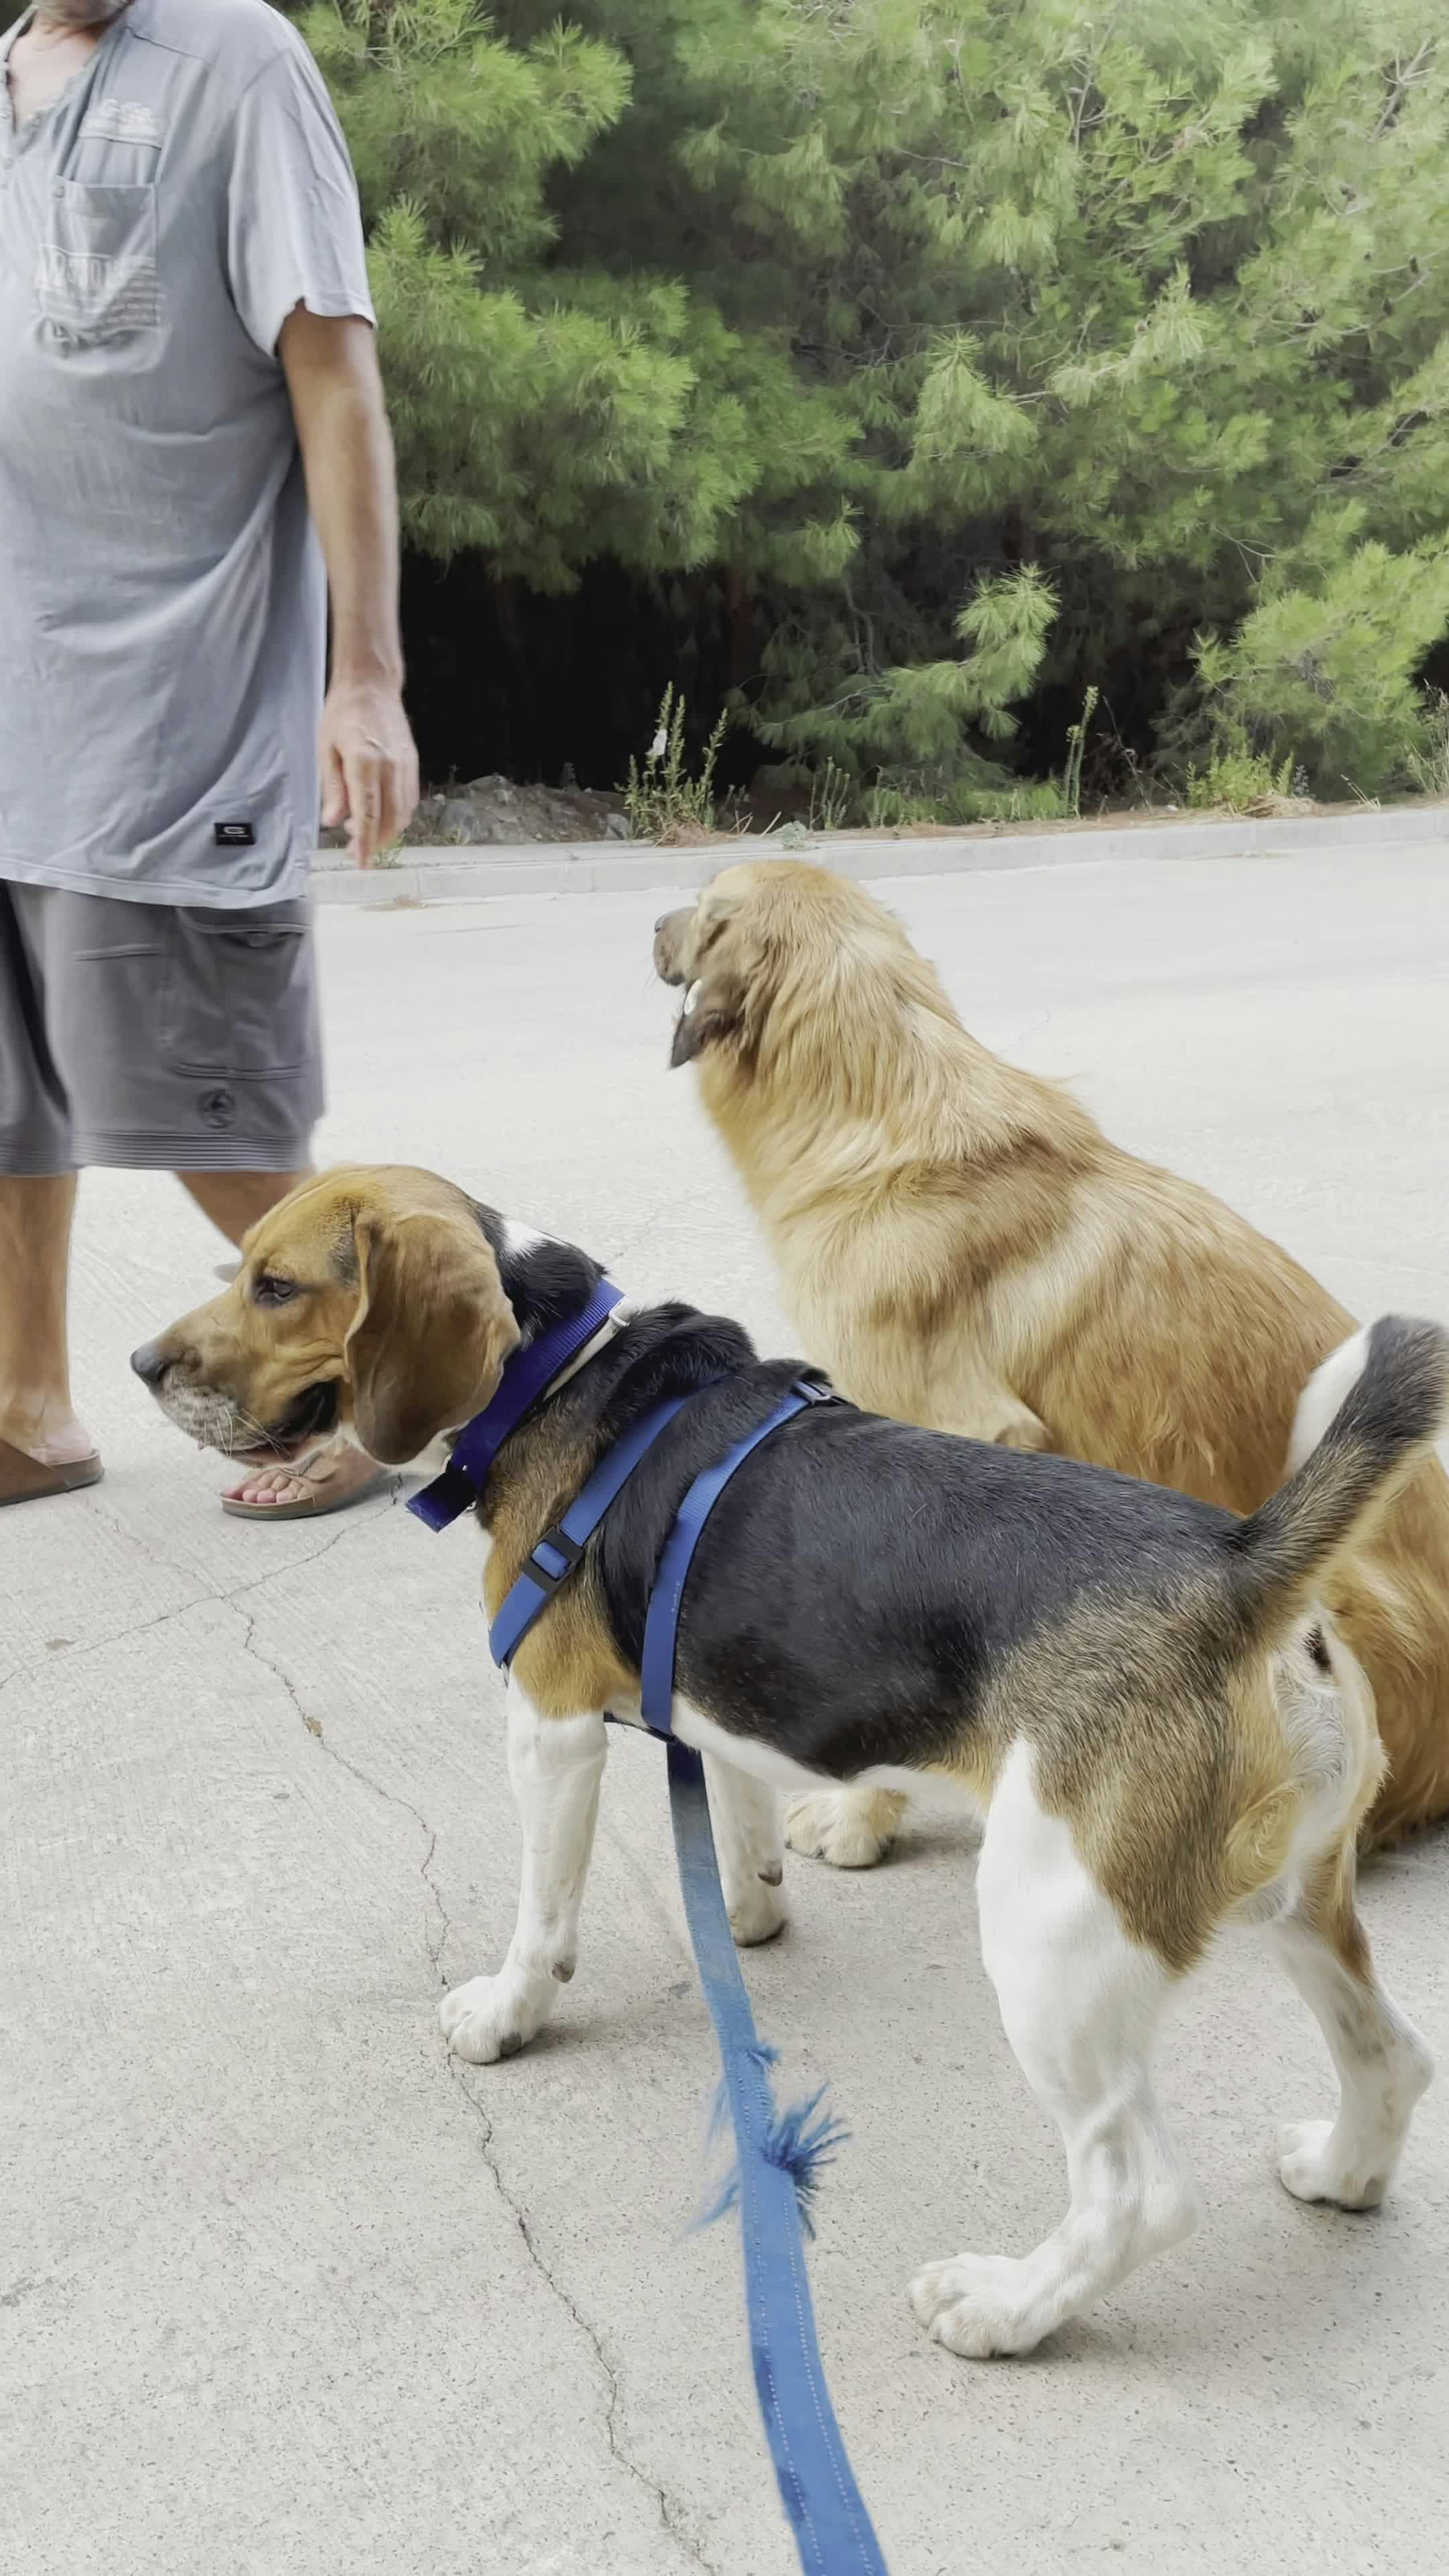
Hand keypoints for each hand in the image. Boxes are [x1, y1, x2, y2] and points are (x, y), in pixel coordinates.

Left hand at [318, 676, 419, 866]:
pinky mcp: (413, 763)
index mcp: (365, 763)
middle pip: (390, 820)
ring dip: (386, 831)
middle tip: (356, 851)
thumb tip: (333, 821)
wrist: (371, 685)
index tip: (360, 863)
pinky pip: (409, 799)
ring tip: (363, 833)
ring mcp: (406, 766)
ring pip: (404, 813)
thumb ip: (332, 787)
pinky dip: (397, 815)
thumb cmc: (342, 714)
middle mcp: (391, 767)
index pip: (367, 815)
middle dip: (375, 842)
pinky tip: (380, 815)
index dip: (364, 844)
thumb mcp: (326, 749)